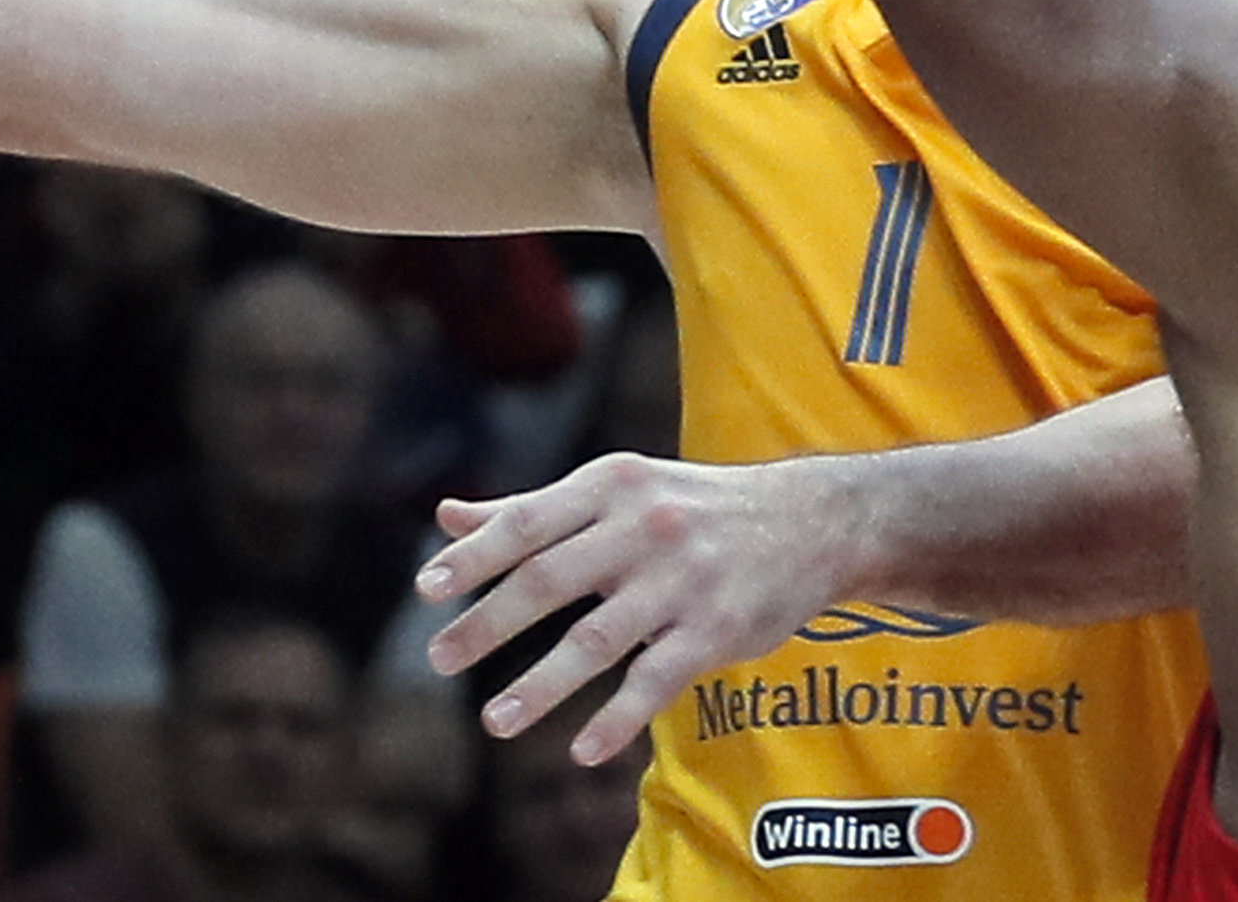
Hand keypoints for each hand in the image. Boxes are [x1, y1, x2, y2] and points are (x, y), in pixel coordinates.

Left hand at [415, 449, 864, 764]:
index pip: (529, 522)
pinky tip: (582, 751)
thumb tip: (445, 518)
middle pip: (552, 578)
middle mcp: (644, 526)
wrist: (811, 520)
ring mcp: (682, 580)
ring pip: (598, 638)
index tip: (426, 590)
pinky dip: (618, 718)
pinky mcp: (717, 629)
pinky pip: (657, 680)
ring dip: (541, 684)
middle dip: (490, 622)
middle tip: (438, 659)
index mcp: (612, 486)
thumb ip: (531, 509)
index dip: (476, 557)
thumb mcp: (616, 491)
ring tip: (493, 721)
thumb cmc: (690, 507)